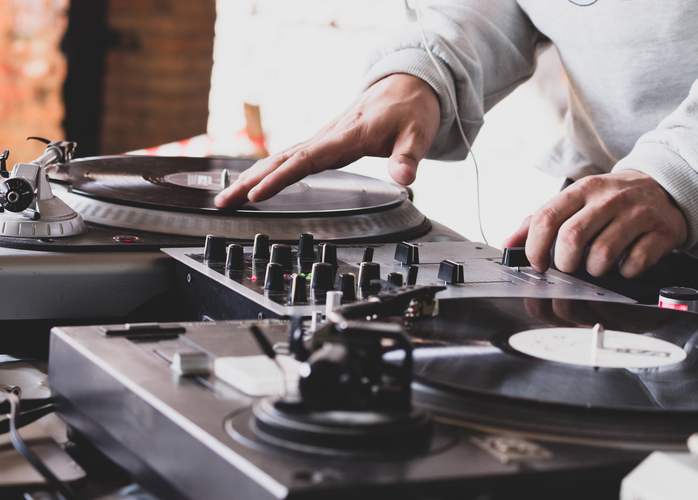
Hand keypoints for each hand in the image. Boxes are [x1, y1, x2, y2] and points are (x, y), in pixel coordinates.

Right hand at [214, 73, 440, 206]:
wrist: (407, 85)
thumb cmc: (411, 109)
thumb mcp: (418, 133)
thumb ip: (408, 157)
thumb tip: (405, 178)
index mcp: (346, 136)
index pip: (305, 160)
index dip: (279, 178)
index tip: (256, 194)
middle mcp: (328, 136)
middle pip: (281, 159)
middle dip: (249, 181)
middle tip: (222, 201)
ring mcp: (324, 138)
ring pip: (280, 157)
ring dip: (251, 176)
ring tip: (227, 196)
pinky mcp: (325, 142)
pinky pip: (290, 157)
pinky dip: (268, 170)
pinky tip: (254, 182)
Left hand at [502, 170, 687, 278]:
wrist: (662, 186)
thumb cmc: (608, 200)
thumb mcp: (573, 201)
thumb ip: (538, 222)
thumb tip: (508, 244)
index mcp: (581, 190)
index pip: (546, 217)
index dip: (535, 247)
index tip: (537, 263)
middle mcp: (608, 199)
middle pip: (572, 237)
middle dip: (564, 262)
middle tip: (568, 268)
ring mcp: (636, 214)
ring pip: (602, 254)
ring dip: (593, 270)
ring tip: (595, 267)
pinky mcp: (660, 231)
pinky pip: (636, 263)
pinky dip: (625, 272)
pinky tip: (623, 265)